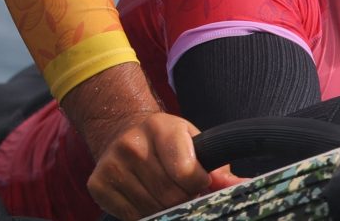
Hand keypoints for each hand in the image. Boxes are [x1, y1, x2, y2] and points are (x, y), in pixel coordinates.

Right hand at [87, 112, 242, 219]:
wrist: (122, 131)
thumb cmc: (166, 140)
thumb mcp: (193, 141)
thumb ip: (217, 165)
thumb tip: (241, 186)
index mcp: (160, 127)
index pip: (186, 171)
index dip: (199, 183)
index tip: (200, 180)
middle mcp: (132, 144)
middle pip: (169, 194)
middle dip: (184, 197)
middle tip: (184, 189)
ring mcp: (112, 165)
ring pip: (151, 208)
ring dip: (166, 208)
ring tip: (167, 192)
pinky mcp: (98, 185)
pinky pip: (131, 215)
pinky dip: (145, 213)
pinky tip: (147, 197)